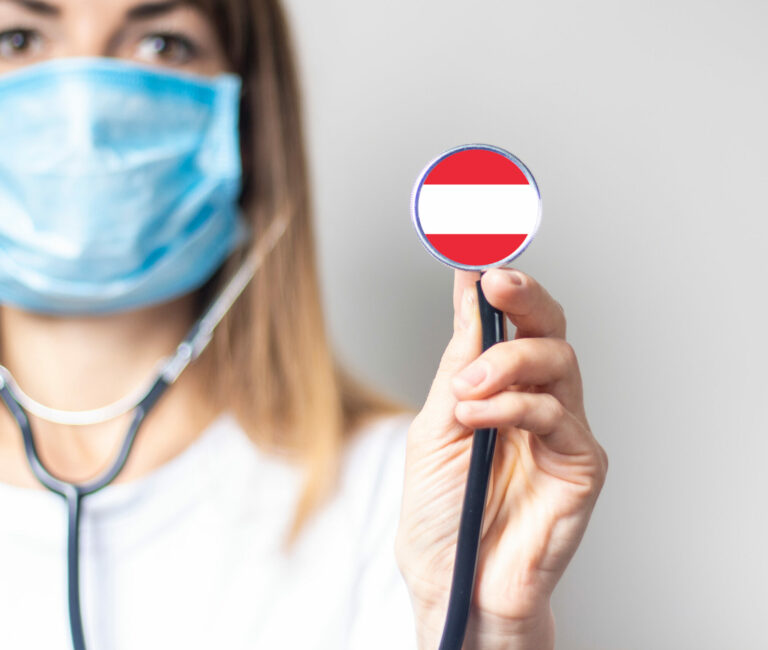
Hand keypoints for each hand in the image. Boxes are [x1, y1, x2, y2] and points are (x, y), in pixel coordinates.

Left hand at [395, 268, 607, 649]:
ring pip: (558, 361)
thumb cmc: (440, 510)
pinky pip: (558, 415)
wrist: (454, 582)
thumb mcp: (436, 424)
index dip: (500, 281)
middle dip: (524, 296)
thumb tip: (467, 290)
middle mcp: (535, 399)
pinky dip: (516, 406)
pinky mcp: (582, 464)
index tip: (479, 247)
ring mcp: (562, 430)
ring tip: (468, 387)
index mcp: (497, 386)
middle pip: (547, 327)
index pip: (509, 320)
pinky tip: (481, 415)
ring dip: (509, 361)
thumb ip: (458, 361)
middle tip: (498, 280)